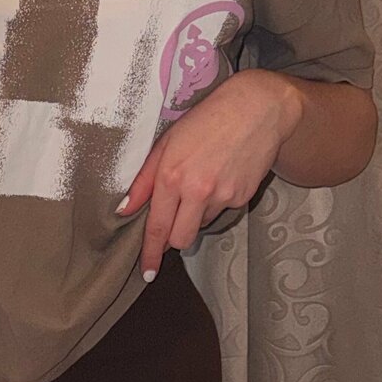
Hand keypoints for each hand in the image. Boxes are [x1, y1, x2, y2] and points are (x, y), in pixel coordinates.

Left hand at [116, 70, 301, 280]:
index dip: (150, 253)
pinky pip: (222, 212)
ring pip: (201, 225)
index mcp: (172, 176)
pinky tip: (220, 176)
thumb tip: (124, 210)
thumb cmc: (205, 121)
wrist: (257, 109)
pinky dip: (216, 203)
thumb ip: (143, 181)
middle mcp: (197, 190)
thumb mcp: (166, 143)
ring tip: (202, 180)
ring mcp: (223, 195)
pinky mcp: (243, 196)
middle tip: (173, 220)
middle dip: (174, 238)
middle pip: (181, 239)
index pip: (157, 227)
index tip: (148, 272)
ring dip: (195, 214)